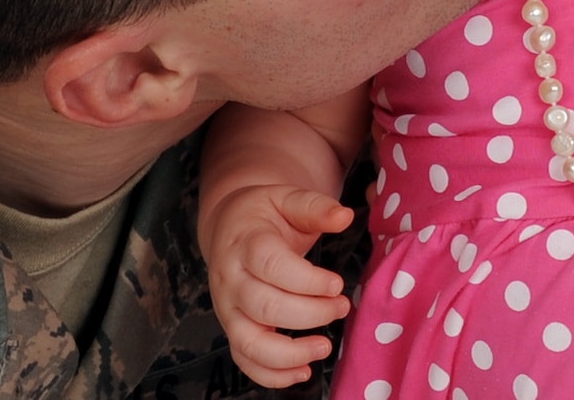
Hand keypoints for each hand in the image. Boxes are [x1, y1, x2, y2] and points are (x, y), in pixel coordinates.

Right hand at [202, 183, 356, 388]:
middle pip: (265, 306)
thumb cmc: (264, 215)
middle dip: (310, 313)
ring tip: (325, 347)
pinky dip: (271, 375)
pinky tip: (303, 372)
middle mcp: (231, 279)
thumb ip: (315, 208)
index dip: (307, 281)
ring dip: (290, 353)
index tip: (337, 283)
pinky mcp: (231, 329)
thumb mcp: (287, 198)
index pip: (272, 266)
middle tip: (342, 306)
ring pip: (250, 342)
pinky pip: (245, 361)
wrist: (228, 227)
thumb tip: (344, 216)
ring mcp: (228, 309)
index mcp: (246, 243)